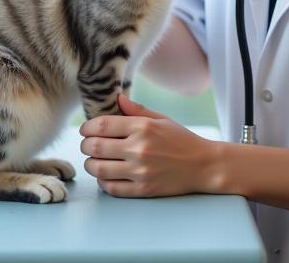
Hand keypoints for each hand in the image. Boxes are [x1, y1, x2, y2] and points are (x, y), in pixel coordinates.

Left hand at [79, 94, 217, 197]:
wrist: (204, 165)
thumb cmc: (182, 139)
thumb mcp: (161, 119)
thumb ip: (136, 110)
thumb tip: (117, 99)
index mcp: (143, 127)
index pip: (102, 125)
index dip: (87, 127)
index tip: (85, 129)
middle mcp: (139, 148)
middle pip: (95, 147)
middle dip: (85, 145)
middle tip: (86, 145)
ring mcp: (140, 171)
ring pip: (99, 169)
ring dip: (90, 164)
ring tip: (93, 160)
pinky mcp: (143, 189)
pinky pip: (112, 188)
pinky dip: (102, 182)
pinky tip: (105, 176)